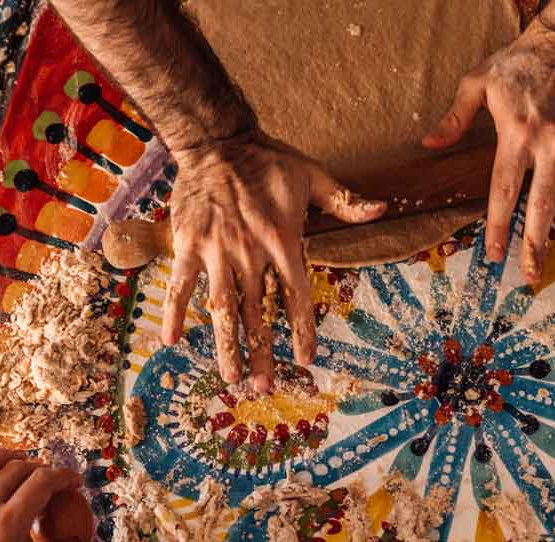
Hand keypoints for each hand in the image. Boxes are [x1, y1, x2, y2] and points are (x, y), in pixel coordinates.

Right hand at [162, 133, 384, 390]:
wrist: (216, 141)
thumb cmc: (267, 159)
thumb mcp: (312, 174)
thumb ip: (345, 199)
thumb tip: (382, 209)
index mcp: (283, 240)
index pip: (296, 294)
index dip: (303, 329)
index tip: (306, 359)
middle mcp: (250, 253)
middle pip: (258, 313)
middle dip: (262, 353)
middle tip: (263, 387)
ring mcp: (216, 252)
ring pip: (222, 309)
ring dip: (226, 346)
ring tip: (230, 377)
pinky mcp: (188, 246)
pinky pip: (181, 286)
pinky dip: (174, 314)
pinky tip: (172, 342)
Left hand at [423, 25, 554, 283]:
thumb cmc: (519, 64)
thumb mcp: (477, 83)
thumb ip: (454, 118)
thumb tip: (428, 143)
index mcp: (516, 135)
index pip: (504, 192)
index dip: (499, 228)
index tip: (495, 255)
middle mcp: (551, 143)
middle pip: (542, 205)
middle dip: (535, 245)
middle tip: (529, 277)